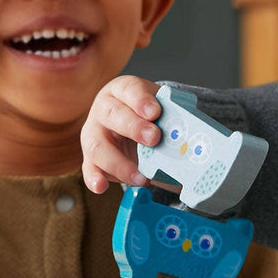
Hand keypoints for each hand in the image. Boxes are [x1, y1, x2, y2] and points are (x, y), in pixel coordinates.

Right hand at [80, 74, 162, 192]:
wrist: (134, 127)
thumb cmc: (149, 118)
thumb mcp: (161, 111)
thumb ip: (171, 119)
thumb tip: (189, 138)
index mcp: (122, 91)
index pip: (130, 90)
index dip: (141, 100)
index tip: (155, 112)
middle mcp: (104, 109)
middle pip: (112, 115)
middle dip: (133, 127)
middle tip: (154, 138)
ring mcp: (93, 133)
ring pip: (97, 145)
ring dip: (119, 163)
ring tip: (141, 177)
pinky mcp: (90, 157)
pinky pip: (89, 168)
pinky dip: (94, 178)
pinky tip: (102, 186)